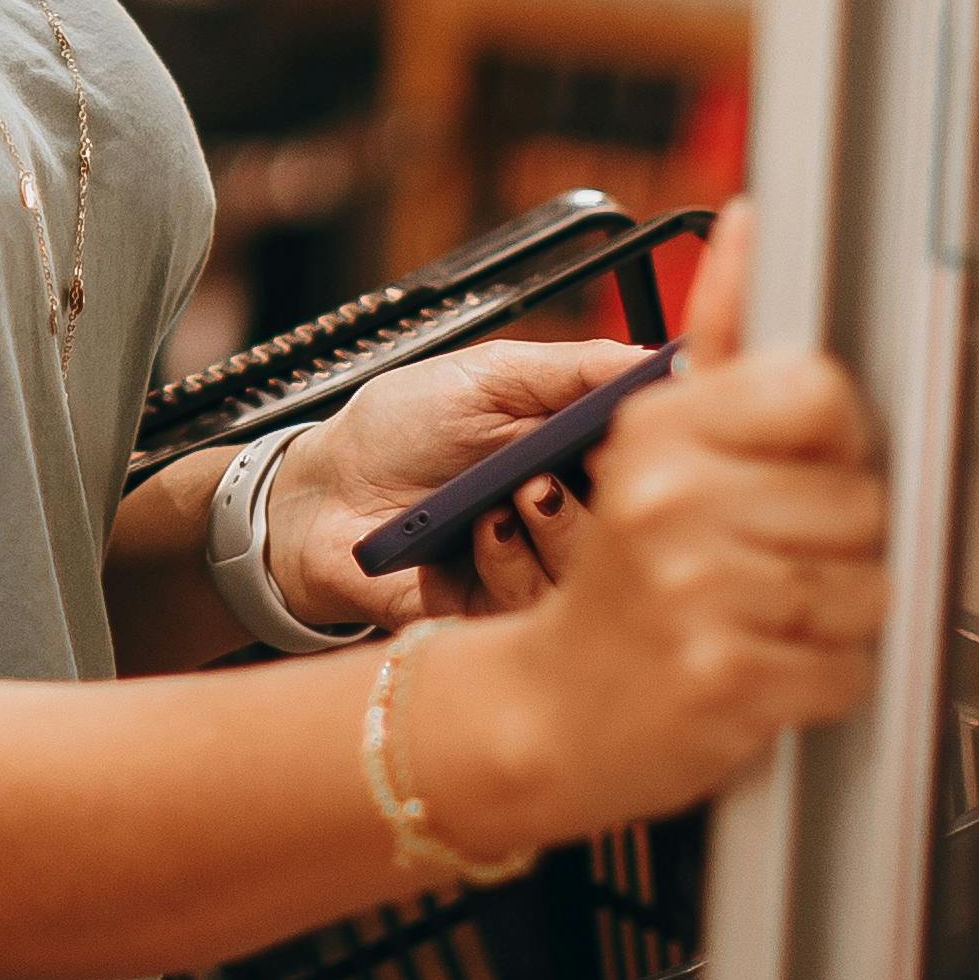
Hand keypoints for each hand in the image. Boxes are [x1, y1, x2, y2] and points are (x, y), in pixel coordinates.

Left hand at [259, 332, 627, 639]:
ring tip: (518, 491)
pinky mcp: (494, 619)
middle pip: (635, 525)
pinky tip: (478, 530)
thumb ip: (572, 370)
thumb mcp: (487, 377)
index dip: (659, 452)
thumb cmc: (397, 430)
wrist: (319, 494)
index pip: (649, 465)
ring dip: (559, 525)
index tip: (659, 431)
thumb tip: (654, 360)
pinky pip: (532, 605)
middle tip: (590, 463)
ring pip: (591, 571)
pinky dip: (510, 559)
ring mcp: (533, 572)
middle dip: (616, 492)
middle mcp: (566, 520)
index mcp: (575, 459)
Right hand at [388, 226, 892, 852]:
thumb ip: (715, 334)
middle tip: (769, 563)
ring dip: (834, 618)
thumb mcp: (651, 443)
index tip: (795, 472)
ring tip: (764, 617)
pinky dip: (821, 680)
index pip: (822, 392)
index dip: (832, 442)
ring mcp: (697, 592)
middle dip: (838, 544)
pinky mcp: (725, 679)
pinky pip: (848, 668)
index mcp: (659, 430)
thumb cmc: (618, 579)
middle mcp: (671, 501)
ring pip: (868, 589)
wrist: (551, 713)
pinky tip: (762, 668)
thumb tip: (754, 220)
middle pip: (863, 502)